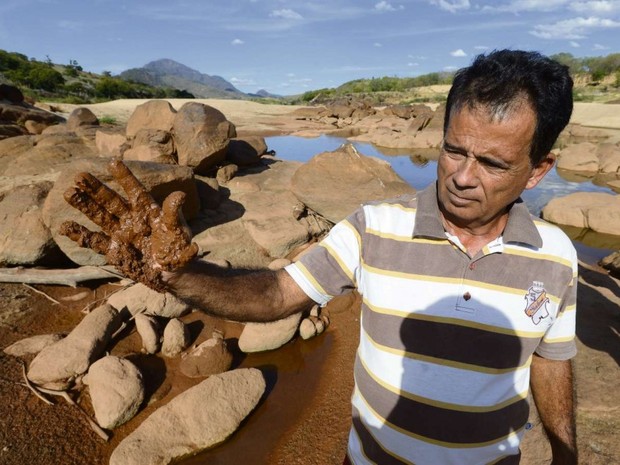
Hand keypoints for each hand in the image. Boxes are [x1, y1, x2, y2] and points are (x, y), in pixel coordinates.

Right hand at [60, 159, 198, 290]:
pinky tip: (65, 227)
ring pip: (100, 217)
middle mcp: (130, 219)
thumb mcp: (178, 231)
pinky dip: (80, 235)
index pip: (134, 191)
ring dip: (84, 206)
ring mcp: (120, 234)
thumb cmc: (177, 247)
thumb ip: (174, 214)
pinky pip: (95, 241)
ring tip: (69, 193)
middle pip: (111, 201)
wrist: (171, 272)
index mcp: (147, 211)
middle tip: (79, 175)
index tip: (113, 162)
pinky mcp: (113, 251)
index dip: (125, 178)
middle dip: (96, 189)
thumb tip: (179, 195)